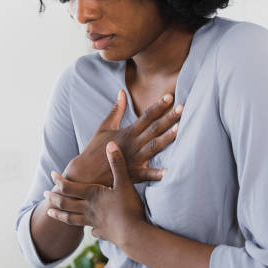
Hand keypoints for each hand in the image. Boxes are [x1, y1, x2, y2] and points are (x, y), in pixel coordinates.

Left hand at [44, 142, 145, 246]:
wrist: (133, 234)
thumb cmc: (128, 207)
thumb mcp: (124, 182)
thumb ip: (117, 163)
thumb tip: (111, 144)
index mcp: (92, 195)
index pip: (69, 187)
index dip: (59, 180)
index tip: (52, 174)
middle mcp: (89, 209)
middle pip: (66, 204)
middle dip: (54, 198)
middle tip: (45, 194)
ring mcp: (95, 223)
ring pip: (72, 219)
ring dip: (60, 215)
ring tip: (50, 213)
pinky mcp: (104, 233)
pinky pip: (94, 231)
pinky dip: (90, 229)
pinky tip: (91, 230)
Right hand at [64, 89, 182, 186]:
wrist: (84, 173)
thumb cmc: (95, 149)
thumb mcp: (104, 127)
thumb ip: (116, 110)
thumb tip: (122, 92)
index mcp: (127, 132)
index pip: (146, 116)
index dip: (158, 106)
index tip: (170, 96)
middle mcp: (132, 144)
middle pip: (153, 129)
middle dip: (169, 118)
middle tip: (183, 107)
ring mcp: (133, 159)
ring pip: (153, 147)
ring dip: (167, 138)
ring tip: (181, 129)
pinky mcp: (133, 175)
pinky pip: (147, 175)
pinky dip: (158, 174)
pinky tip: (170, 171)